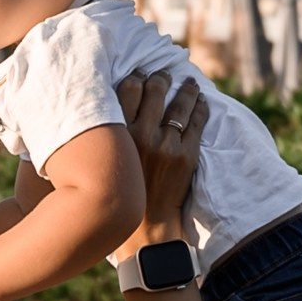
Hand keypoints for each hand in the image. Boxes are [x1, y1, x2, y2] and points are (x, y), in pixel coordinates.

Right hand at [115, 73, 206, 249]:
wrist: (145, 227)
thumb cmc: (120, 193)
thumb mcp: (105, 162)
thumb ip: (106, 138)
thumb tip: (101, 115)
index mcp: (118, 136)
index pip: (127, 90)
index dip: (135, 76)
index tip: (139, 73)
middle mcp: (141, 136)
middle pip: (154, 91)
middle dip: (160, 78)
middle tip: (163, 74)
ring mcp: (166, 144)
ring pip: (180, 104)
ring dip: (185, 89)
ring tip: (188, 82)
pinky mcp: (186, 155)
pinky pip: (197, 122)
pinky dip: (200, 107)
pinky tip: (200, 100)